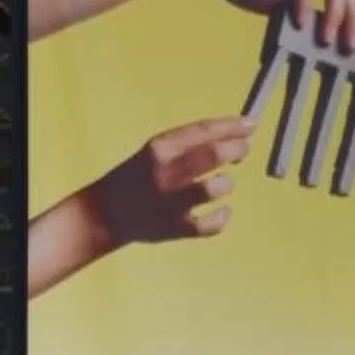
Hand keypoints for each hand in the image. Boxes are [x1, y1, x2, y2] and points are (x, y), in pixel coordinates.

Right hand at [92, 117, 248, 248]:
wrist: (104, 214)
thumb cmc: (138, 177)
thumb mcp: (156, 151)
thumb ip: (190, 144)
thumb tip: (233, 136)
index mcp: (160, 148)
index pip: (204, 130)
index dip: (232, 126)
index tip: (249, 125)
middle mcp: (165, 173)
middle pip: (214, 155)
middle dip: (237, 149)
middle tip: (243, 150)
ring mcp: (170, 202)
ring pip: (215, 188)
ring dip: (227, 182)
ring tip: (223, 182)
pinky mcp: (175, 228)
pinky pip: (211, 224)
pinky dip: (223, 217)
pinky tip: (223, 211)